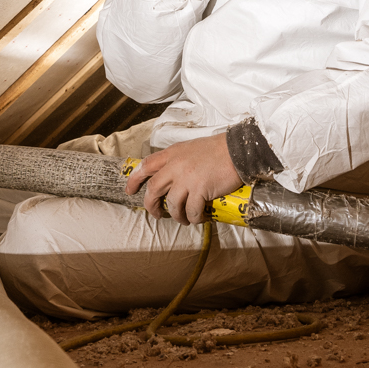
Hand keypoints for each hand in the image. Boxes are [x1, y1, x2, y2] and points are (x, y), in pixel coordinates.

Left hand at [125, 132, 242, 224]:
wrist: (238, 150)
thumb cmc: (219, 149)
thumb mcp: (191, 148)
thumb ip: (179, 159)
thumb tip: (174, 176)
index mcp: (172, 153)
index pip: (146, 165)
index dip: (135, 179)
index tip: (130, 190)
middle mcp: (175, 166)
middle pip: (153, 189)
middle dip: (151, 205)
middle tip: (156, 214)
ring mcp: (187, 179)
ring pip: (172, 204)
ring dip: (176, 215)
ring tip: (183, 219)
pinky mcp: (200, 190)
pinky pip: (191, 211)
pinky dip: (193, 218)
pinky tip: (198, 219)